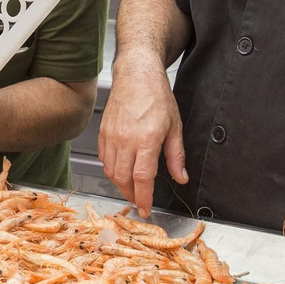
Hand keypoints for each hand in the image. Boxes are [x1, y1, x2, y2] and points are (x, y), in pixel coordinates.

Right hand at [98, 54, 185, 216]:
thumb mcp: (174, 126)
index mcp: (146, 139)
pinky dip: (111, 169)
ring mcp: (111, 136)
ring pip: (111, 171)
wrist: (136, 74)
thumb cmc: (156, 96)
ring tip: (131, 188)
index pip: (142, 178)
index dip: (144, 198)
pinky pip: (104, 158)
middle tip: (140, 201)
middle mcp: (125, 140)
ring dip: (120, 184)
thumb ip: (176, 156)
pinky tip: (120, 169)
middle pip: (123, 179)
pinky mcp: (103, 132)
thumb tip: (181, 177)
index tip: (147, 209)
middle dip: (131, 195)